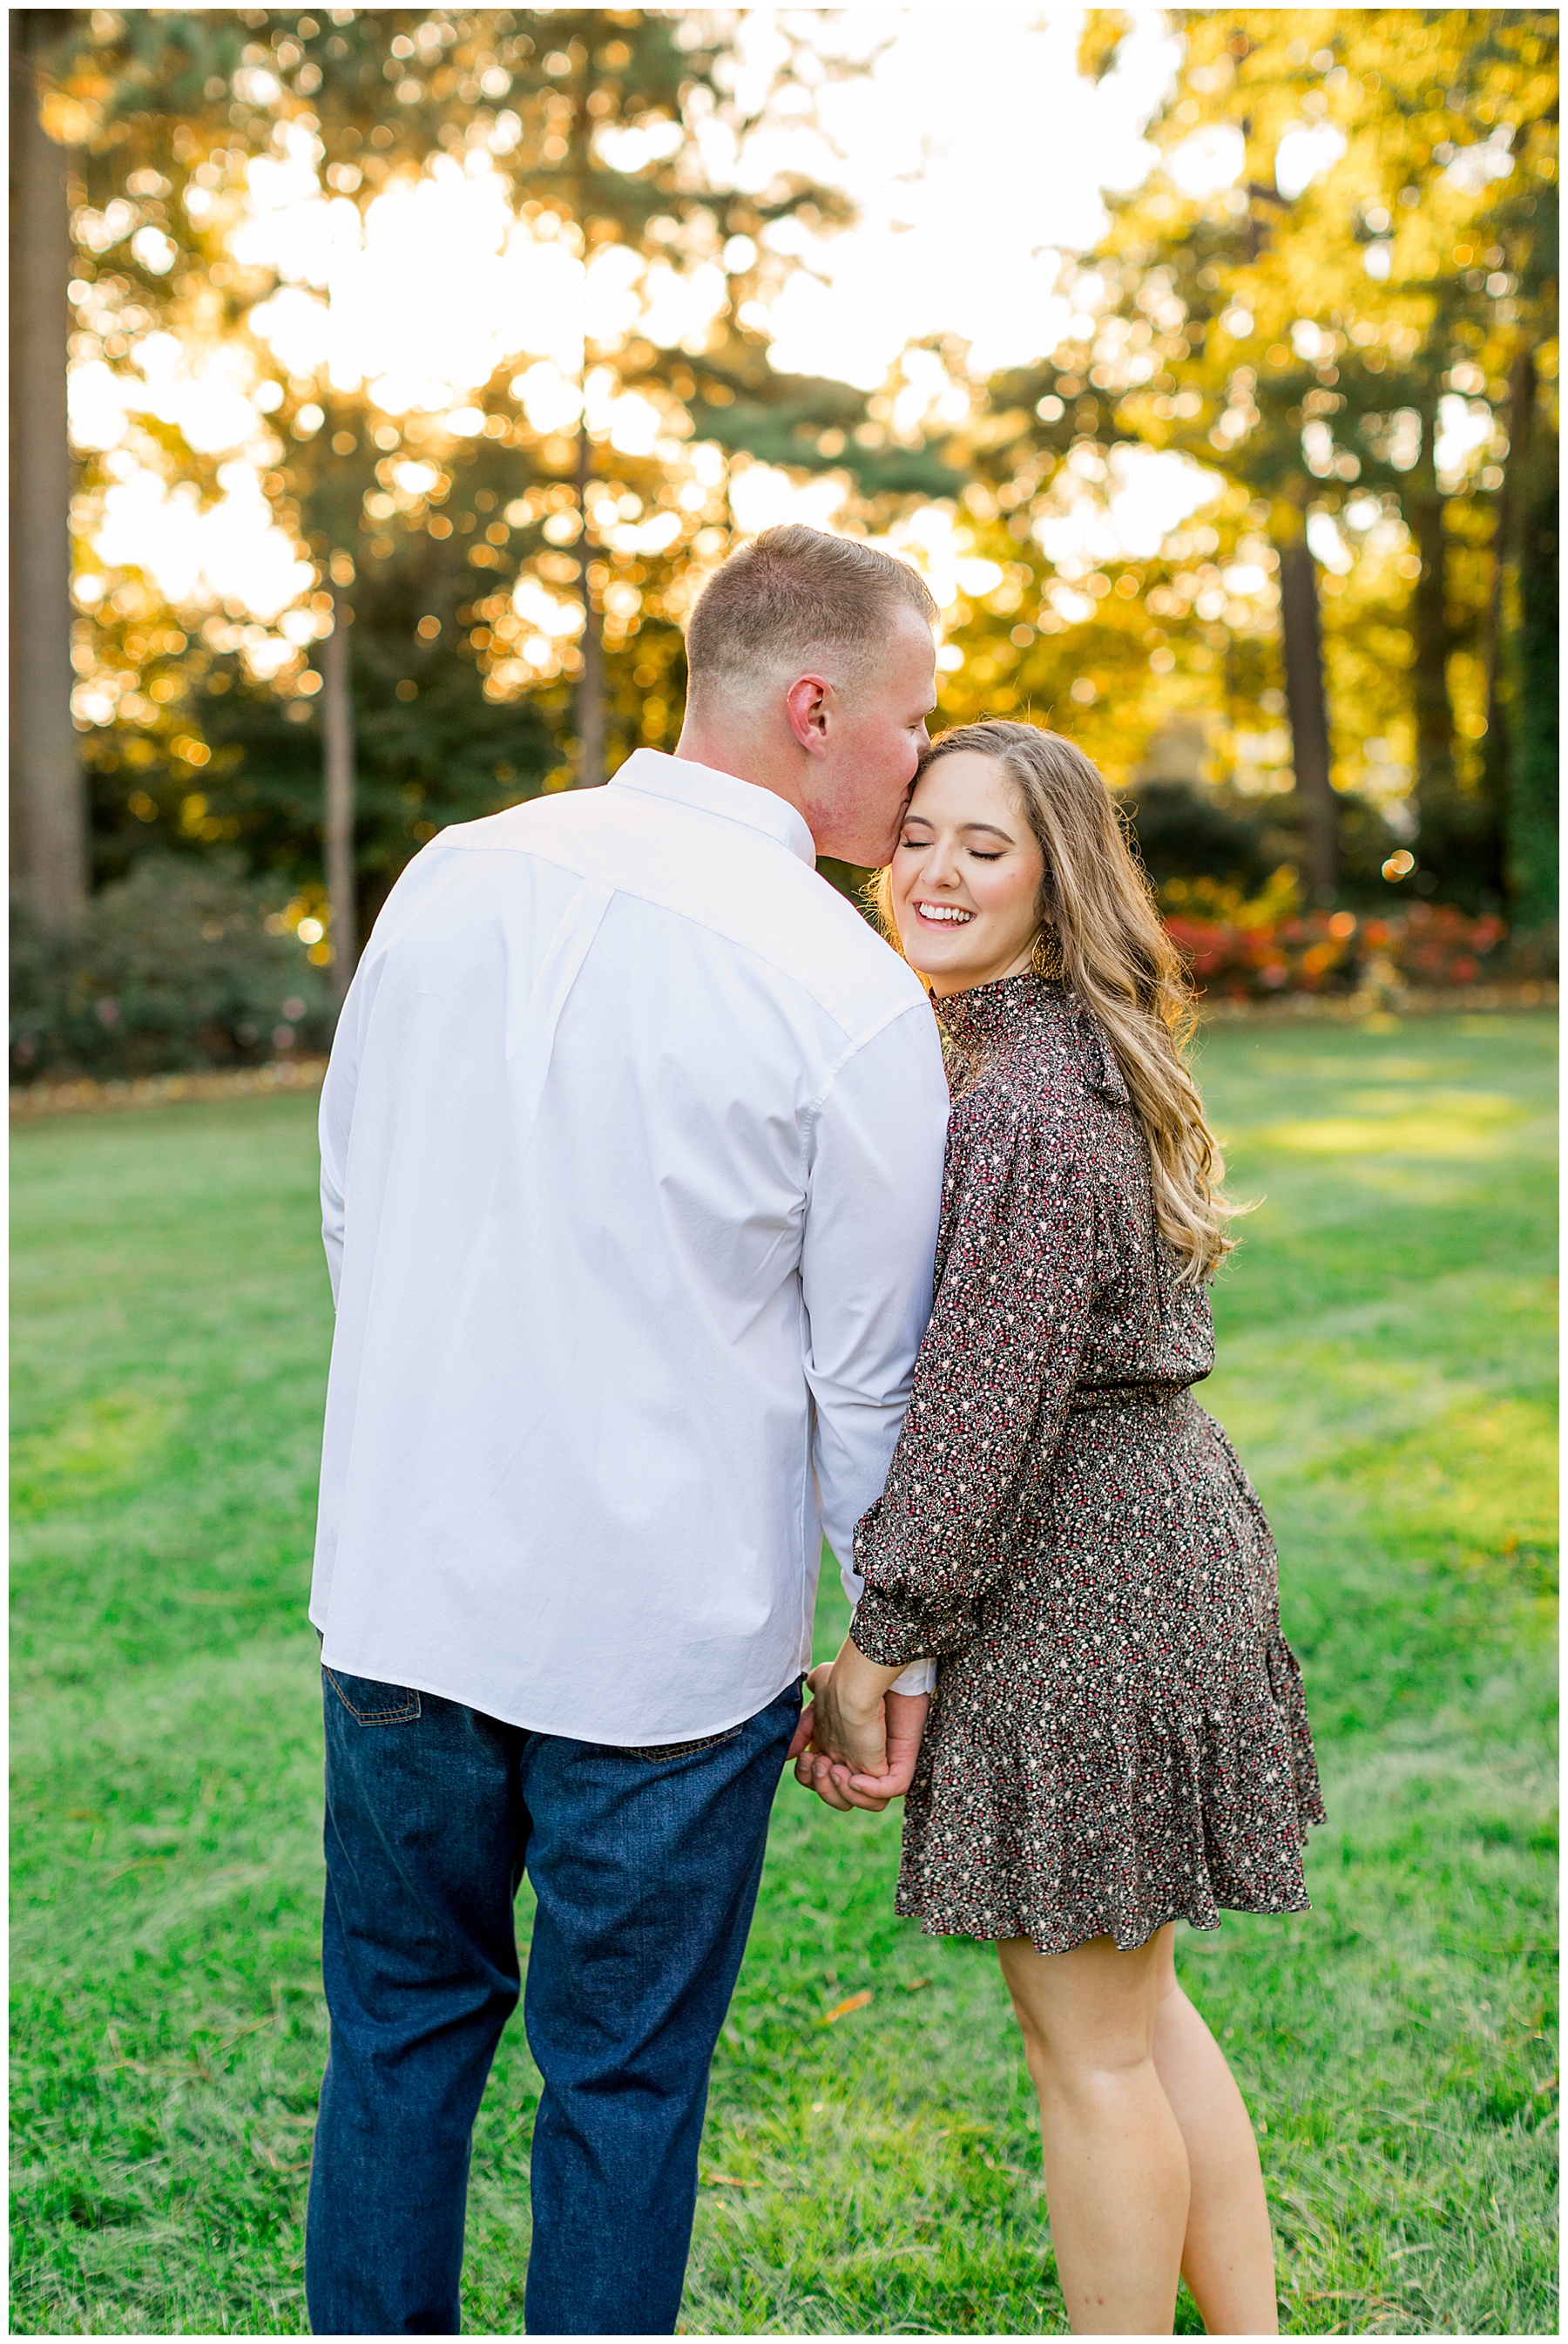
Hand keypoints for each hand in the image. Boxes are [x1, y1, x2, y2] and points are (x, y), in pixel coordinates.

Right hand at [790, 1641, 929, 1812]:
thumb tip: (790, 1754)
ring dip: (843, 1792)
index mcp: (839, 1751)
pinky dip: (869, 1791)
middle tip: (822, 1763)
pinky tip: (857, 1776)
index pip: (821, 1782)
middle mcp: (859, 1760)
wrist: (864, 1675)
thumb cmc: (843, 1679)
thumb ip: (802, 1725)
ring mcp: (881, 1764)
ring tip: (837, 1768)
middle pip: (839, 1797)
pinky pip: (889, 1794)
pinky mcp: (901, 1763)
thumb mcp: (814, 1705)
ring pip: (865, 1802)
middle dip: (823, 1787)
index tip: (805, 1757)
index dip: (808, 1778)